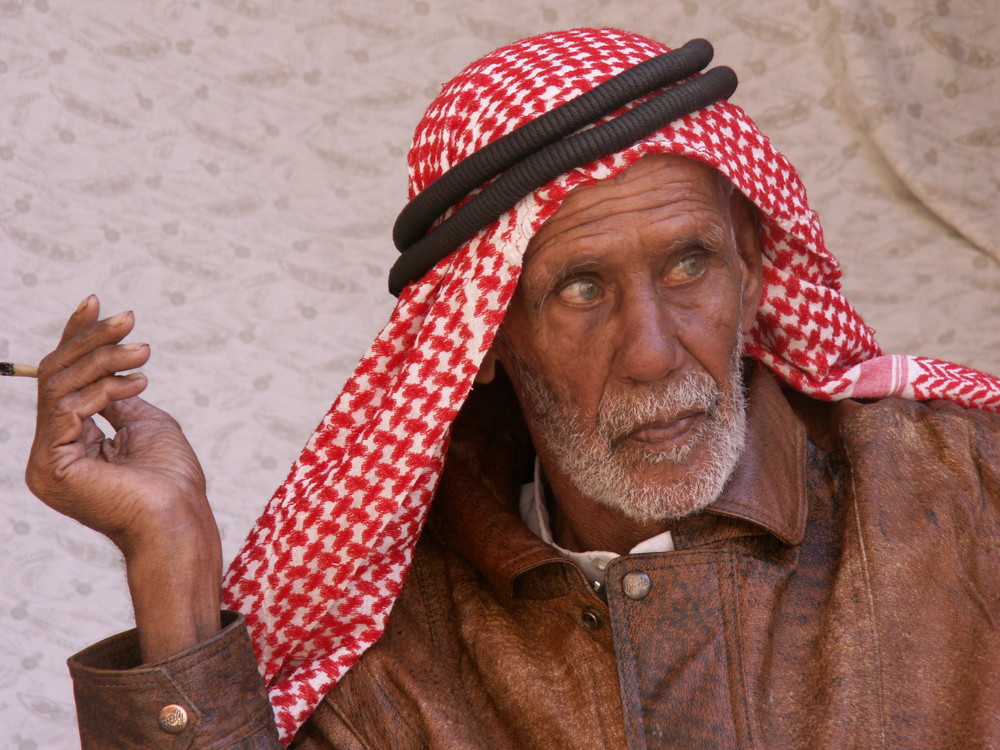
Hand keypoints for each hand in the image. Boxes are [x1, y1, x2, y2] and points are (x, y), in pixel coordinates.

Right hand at [26, 296, 221, 660]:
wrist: (180, 519)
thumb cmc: (171, 479)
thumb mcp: (144, 422)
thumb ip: (116, 395)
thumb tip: (103, 364)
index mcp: (68, 443)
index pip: (62, 381)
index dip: (76, 338)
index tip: (99, 302)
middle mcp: (50, 451)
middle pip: (54, 377)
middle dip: (91, 341)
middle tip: (129, 319)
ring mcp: (46, 462)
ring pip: (59, 386)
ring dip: (104, 359)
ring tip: (144, 351)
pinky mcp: (52, 467)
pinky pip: (67, 408)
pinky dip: (103, 388)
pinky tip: (137, 383)